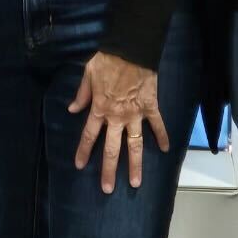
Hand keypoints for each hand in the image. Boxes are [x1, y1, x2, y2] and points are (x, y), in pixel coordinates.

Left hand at [69, 51, 167, 192]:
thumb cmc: (108, 59)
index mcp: (99, 108)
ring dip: (135, 164)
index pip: (89, 135)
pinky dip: (162, 136)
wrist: (131, 48)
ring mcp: (135, 114)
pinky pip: (157, 125)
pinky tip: (165, 150)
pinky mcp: (151, 107)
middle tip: (108, 189)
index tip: (80, 166)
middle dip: (109, 169)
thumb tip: (72, 110)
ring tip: (136, 182)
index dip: (84, 151)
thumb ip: (82, 94)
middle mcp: (117, 116)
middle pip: (112, 148)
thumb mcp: (88, 73)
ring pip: (135, 144)